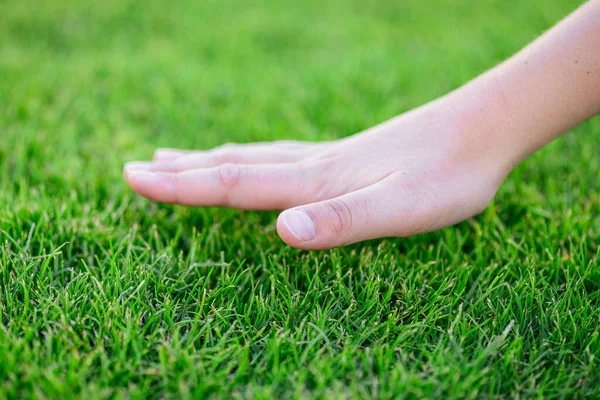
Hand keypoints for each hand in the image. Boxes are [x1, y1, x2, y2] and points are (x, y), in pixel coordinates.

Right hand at [124, 96, 506, 249]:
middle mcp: (313, 165)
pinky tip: (258, 160)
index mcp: (316, 181)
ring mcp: (328, 158)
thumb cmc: (447, 175)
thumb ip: (341, 222)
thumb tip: (280, 231)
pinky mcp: (346, 158)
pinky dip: (252, 158)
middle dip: (181, 172)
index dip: (182, 186)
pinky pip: (283, 157)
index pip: (235, 183)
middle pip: (234, 166)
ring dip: (210, 161)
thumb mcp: (400, 208)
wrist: (482, 129)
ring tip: (176, 159)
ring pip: (255, 158)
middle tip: (133, 169)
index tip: (132, 178)